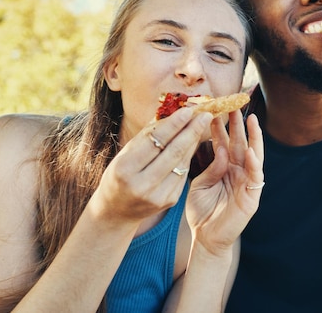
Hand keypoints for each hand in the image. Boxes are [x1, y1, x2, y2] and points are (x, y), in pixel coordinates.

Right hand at [90, 107, 212, 224]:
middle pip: (173, 152)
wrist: (116, 211)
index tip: (188, 110)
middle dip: (191, 130)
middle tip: (205, 113)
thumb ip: (146, 136)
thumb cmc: (118, 176)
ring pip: (182, 162)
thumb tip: (169, 112)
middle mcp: (142, 184)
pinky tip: (193, 142)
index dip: (174, 124)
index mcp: (125, 169)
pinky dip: (188, 156)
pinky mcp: (170, 200)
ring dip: (194, 141)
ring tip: (202, 124)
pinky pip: (183, 172)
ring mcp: (158, 195)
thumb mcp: (124, 154)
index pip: (154, 141)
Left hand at [185, 111, 263, 254]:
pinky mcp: (252, 196)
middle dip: (237, 124)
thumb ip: (210, 168)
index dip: (220, 126)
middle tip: (233, 104)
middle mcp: (237, 171)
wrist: (206, 238)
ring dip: (253, 137)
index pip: (224, 142)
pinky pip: (255, 176)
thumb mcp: (200, 184)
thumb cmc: (202, 211)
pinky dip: (254, 163)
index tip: (214, 107)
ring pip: (253, 155)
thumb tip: (220, 149)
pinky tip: (250, 150)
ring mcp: (246, 182)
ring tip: (250, 120)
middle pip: (239, 143)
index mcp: (224, 167)